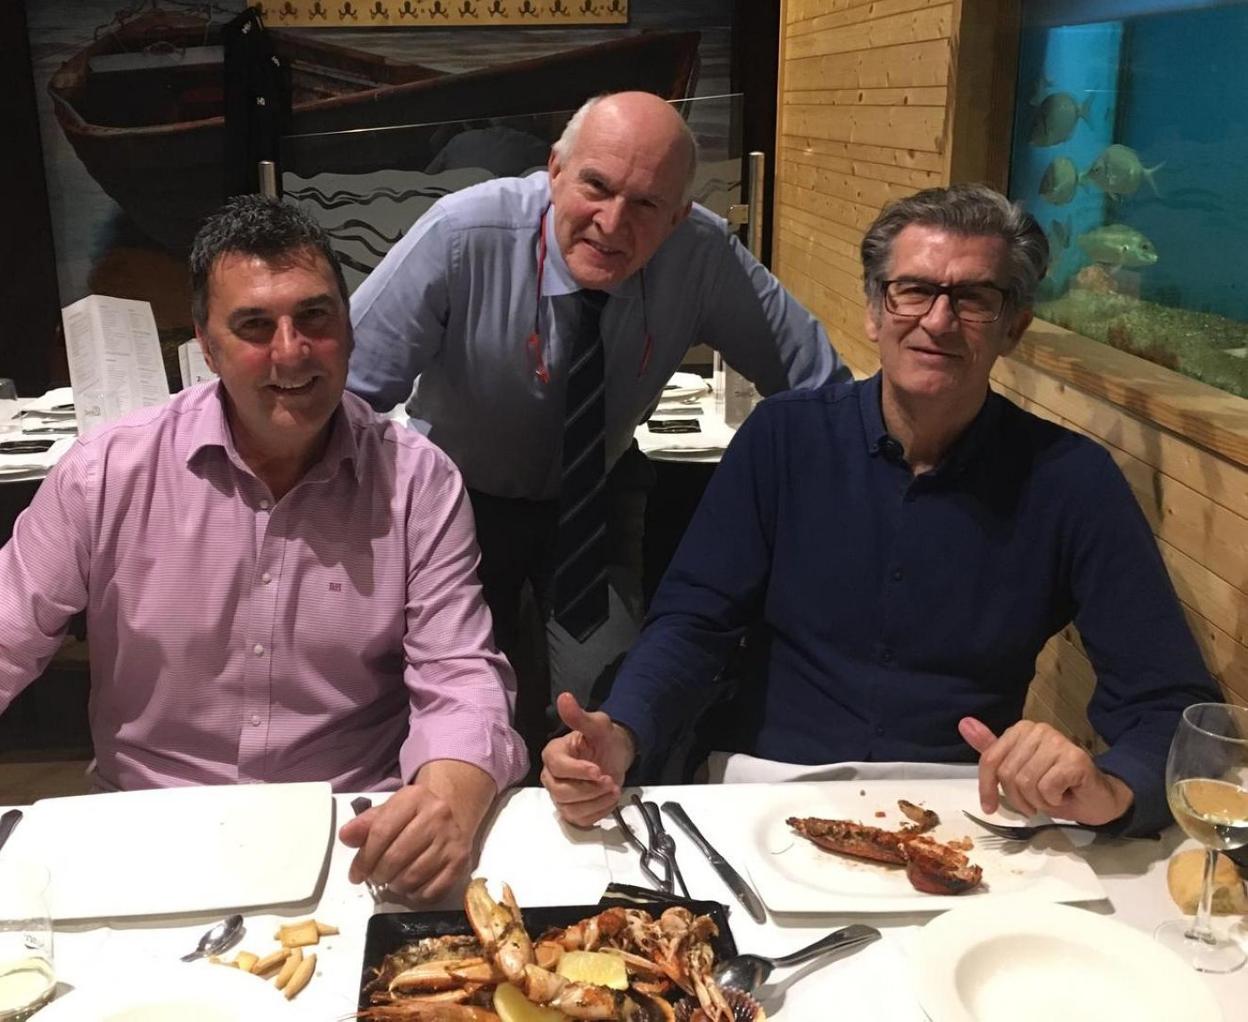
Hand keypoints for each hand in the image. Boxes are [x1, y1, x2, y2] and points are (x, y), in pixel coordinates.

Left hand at [337, 782, 472, 900]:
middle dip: (378, 874)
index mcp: (414, 798)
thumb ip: (364, 825)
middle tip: (375, 877)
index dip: (363, 859)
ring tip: (393, 879)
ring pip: (413, 876)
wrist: (453, 812)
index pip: (381, 832)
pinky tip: (411, 886)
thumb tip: (346, 837)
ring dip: (396, 885)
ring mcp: (452, 840)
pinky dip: (416, 895)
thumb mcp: (387, 811)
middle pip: (396, 857)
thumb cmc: (412, 815)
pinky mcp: (462, 862)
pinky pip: (432, 891)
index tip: (355, 875)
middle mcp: (438, 815)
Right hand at [541, 692, 636, 826]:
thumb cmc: (603, 739)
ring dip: (596, 802)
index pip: (557, 768)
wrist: (615, 754)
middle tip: (610, 780)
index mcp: (553, 754)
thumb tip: (564, 698)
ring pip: (571, 809)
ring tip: (614, 789)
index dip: (578, 772)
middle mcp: (551, 776)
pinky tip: (610, 799)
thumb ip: (580, 717)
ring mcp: (560, 796)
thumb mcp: (597, 725)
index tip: (599, 771)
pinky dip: (599, 812)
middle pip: (561, 792)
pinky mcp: (572, 811)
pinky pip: (581, 820)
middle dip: (589, 790)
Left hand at [959, 717, 1133, 825]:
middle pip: (1008, 774)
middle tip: (1035, 804)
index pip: (990, 759)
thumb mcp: (1017, 771)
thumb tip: (964, 723)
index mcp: (1021, 729)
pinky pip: (1046, 789)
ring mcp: (1058, 742)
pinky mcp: (1075, 759)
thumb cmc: (1055, 786)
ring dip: (1037, 802)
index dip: (986, 787)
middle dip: (1018, 799)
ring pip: (1026, 783)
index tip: (990, 808)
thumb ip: (992, 749)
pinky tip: (1064, 796)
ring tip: (1051, 798)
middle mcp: (1038, 730)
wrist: (1097, 798)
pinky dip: (1052, 801)